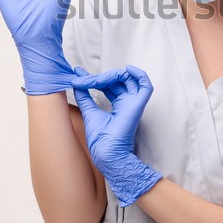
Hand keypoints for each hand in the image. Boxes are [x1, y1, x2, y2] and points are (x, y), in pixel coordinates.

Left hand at [72, 64, 162, 206]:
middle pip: (117, 81)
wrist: (105, 153)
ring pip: (129, 80)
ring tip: (98, 78)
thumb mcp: (89, 112)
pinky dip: (140, 75)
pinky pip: (146, 86)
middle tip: (83, 79)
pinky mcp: (138, 104)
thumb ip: (85, 96)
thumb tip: (77, 82)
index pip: (109, 85)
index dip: (95, 78)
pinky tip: (128, 69)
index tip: (78, 72)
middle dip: (100, 77)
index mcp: (118, 106)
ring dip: (113, 75)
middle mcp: (127, 103)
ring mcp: (133, 103)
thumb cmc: (100, 139)